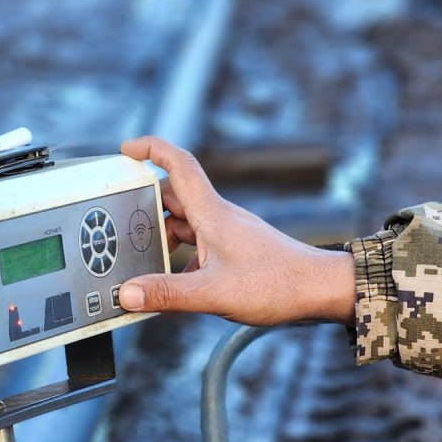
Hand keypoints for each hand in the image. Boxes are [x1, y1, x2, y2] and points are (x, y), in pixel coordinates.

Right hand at [117, 136, 354, 325]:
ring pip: (185, 224)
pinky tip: (174, 288)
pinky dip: (181, 260)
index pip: (178, 165)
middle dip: (144, 206)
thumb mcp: (214, 292)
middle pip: (173, 197)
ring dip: (162, 237)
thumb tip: (127, 294)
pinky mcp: (236, 251)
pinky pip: (199, 246)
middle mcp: (219, 217)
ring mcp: (228, 233)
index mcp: (212, 213)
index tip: (126, 148)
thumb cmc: (277, 285)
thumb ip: (168, 293)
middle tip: (118, 220)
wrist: (322, 291)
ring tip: (139, 259)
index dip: (151, 149)